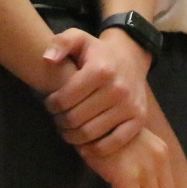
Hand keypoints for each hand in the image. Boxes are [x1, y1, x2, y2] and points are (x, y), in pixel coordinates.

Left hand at [44, 27, 151, 154]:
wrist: (131, 58)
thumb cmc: (98, 52)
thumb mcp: (78, 38)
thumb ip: (60, 43)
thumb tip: (47, 59)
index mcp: (99, 70)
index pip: (65, 98)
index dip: (51, 105)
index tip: (50, 105)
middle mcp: (116, 89)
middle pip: (76, 118)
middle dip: (61, 121)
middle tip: (57, 120)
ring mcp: (129, 106)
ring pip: (91, 133)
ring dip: (73, 136)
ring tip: (67, 130)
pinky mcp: (139, 120)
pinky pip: (114, 143)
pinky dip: (96, 149)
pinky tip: (84, 145)